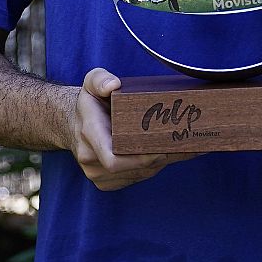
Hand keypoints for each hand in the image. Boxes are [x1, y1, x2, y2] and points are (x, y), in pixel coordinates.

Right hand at [67, 67, 200, 190]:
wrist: (73, 124)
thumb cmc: (89, 103)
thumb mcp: (90, 83)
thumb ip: (100, 79)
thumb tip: (114, 84)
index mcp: (89, 135)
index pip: (113, 159)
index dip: (140, 158)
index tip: (163, 147)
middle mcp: (91, 159)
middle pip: (134, 168)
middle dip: (162, 157)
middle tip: (188, 143)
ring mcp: (98, 175)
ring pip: (140, 174)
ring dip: (163, 162)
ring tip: (187, 147)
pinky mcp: (107, 182)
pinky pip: (137, 178)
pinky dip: (155, 167)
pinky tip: (170, 154)